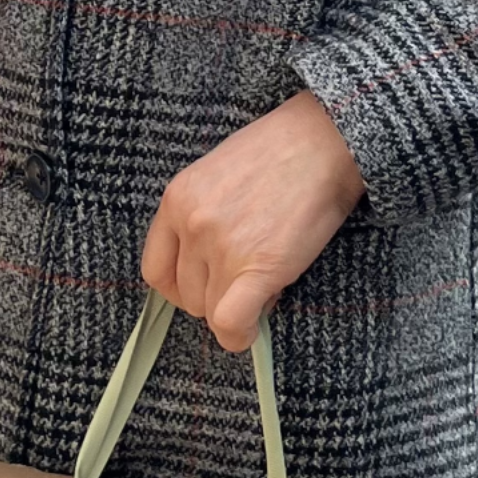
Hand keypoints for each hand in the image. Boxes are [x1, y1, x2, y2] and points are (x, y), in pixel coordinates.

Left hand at [141, 93, 365, 353]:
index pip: (155, 270)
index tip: (204, 288)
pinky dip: (240, 336)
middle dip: (215, 297)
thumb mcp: (215, 176)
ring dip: (235, 310)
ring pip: (209, 312)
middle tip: (246, 281)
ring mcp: (221, 246)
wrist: (322, 142)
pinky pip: (231, 323)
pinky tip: (254, 327)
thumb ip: (200, 218)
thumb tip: (206, 273)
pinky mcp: (256, 268)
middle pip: (186, 295)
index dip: (180, 288)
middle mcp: (191, 224)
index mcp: (176, 199)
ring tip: (263, 284)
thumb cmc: (277, 154)